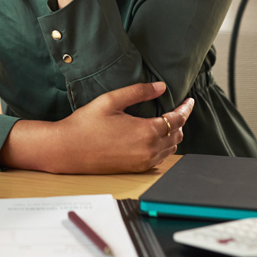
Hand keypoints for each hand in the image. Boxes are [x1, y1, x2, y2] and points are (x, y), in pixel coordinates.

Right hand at [0, 81, 193, 173]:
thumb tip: (161, 87)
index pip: (177, 120)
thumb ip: (138, 92)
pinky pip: (159, 158)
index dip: (185, 109)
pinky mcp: (136, 169)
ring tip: (166, 122)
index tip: (189, 101)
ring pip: (170, 148)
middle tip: (177, 108)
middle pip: (177, 135)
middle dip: (179, 121)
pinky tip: (153, 138)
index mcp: (146, 132)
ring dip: (172, 135)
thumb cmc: (86, 124)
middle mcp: (149, 150)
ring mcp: (143, 162)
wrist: (67, 150)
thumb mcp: (111, 101)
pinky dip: (163, 147)